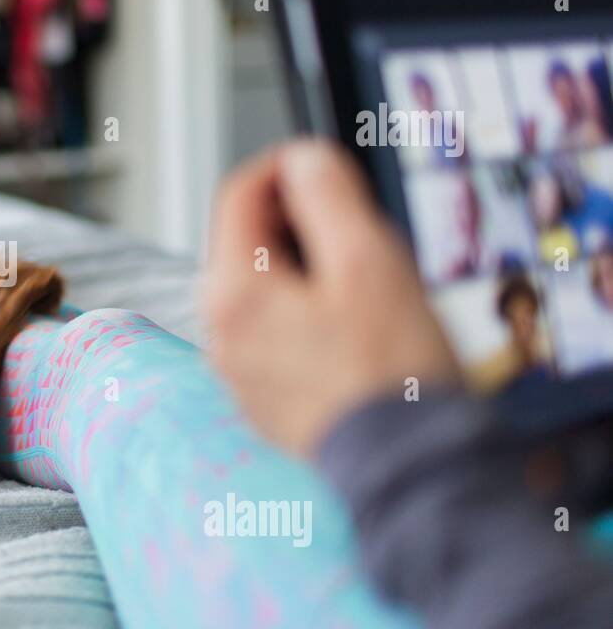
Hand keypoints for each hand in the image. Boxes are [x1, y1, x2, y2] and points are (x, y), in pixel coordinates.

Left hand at [203, 139, 460, 456]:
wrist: (408, 469)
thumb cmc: (391, 373)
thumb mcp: (369, 261)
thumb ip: (328, 197)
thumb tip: (303, 159)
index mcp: (233, 293)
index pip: (237, 196)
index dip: (281, 166)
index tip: (320, 163)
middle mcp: (220, 333)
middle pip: (244, 243)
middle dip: (296, 220)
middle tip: (356, 223)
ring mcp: (239, 369)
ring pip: (261, 288)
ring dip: (304, 266)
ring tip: (364, 280)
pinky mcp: (264, 397)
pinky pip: (274, 332)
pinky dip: (305, 311)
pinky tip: (355, 327)